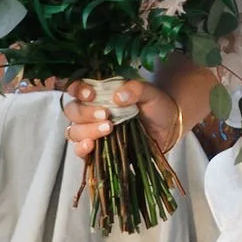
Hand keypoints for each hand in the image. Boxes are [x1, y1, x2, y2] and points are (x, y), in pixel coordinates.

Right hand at [62, 77, 179, 161]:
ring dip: (87, 131)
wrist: (168, 129)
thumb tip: (118, 96)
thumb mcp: (150, 93)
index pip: (77, 89)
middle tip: (106, 115)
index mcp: (99, 93)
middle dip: (85, 113)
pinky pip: (80, 152)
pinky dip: (81, 149)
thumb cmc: (156, 106)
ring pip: (75, 131)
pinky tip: (90, 146)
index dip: (77, 90)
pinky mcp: (98, 150)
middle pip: (73, 112)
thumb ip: (136, 89)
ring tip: (109, 129)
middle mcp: (91, 111)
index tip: (91, 94)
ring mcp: (93, 131)